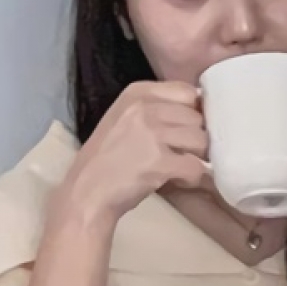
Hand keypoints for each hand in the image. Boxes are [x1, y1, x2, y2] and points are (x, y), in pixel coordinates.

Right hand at [52, 81, 208, 228]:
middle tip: (180, 154)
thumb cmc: (106, 160)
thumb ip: (157, 108)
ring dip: (196, 158)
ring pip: (201, 141)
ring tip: (178, 168)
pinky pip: (196, 167)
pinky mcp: (160, 162)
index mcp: (137, 92)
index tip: (183, 130)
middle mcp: (145, 107)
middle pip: (197, 118)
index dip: (193, 113)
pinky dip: (192, 178)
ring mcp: (152, 134)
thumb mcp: (125, 119)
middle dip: (194, 138)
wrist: (85, 193)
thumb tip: (199, 110)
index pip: (188, 92)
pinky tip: (178, 181)